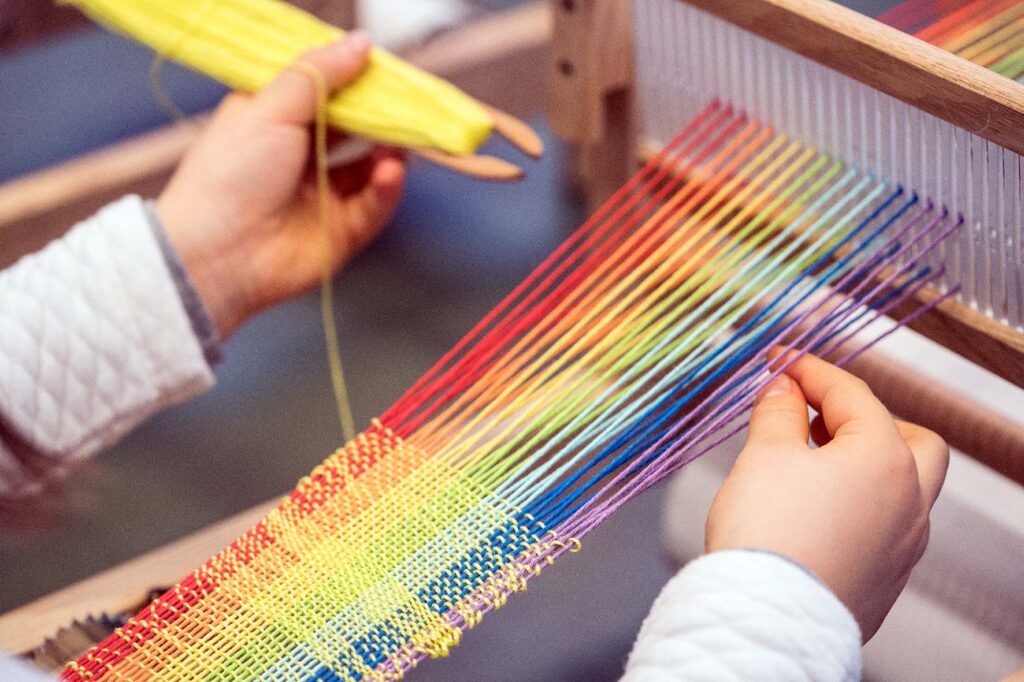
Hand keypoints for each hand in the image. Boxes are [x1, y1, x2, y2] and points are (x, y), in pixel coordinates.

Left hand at [156, 33, 405, 338]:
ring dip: (390, 151)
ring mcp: (324, 194)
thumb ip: (320, 74)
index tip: (384, 68)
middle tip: (410, 103)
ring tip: (402, 140)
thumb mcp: (271, 107)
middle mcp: (302, 155)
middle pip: (357, 128)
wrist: (215, 254)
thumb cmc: (229, 174)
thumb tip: (362, 43)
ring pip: (372, 166)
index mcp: (277, 120)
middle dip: (385, 115)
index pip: (328, 92)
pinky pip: (375, 204)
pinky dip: (387, 187)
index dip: (356, 79)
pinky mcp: (341, 231)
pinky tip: (390, 171)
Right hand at [705, 351, 948, 639]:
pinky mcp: (887, 579)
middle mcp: (909, 501)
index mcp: (885, 459)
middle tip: (817, 416)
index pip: (851, 394)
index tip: (779, 361)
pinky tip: (816, 512)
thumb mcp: (764, 454)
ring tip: (810, 464)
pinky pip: (885, 528)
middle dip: (866, 419)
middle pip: (911, 439)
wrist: (766, 619)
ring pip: (903, 487)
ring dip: (864, 465)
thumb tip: (782, 389)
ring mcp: (904, 545)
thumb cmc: (769, 536)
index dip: (809, 370)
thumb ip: (777, 412)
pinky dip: (859, 506)